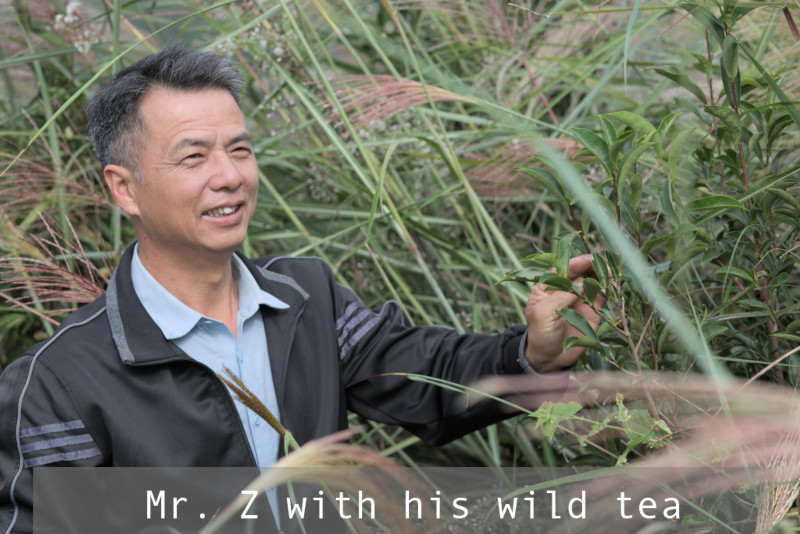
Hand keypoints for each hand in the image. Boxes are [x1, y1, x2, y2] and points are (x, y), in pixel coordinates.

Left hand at [524, 254, 606, 372]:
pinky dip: (609, 289)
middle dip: (593, 267)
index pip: (565, 269)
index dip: (577, 263)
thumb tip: (583, 281)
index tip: (590, 261)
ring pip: (594, 281)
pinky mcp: (592, 310)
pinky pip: (602, 296)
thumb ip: (562, 297)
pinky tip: (615, 286)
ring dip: (603, 276)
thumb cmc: (540, 333)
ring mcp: (580, 299)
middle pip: (582, 271)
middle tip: (605, 267)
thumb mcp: (544, 313)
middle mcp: (566, 289)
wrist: (549, 357)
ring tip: (612, 275)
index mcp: (549, 285)